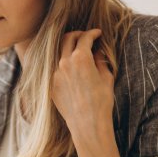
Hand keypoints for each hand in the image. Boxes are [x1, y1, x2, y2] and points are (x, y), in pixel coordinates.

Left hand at [50, 29, 113, 145]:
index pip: (85, 37)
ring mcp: (55, 74)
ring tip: (77, 51)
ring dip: (68, 48)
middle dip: (78, 35)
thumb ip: (100, 60)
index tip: (98, 33)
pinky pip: (55, 68)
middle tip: (86, 37)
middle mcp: (64, 63)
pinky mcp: (51, 85)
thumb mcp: (106, 77)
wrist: (87, 123)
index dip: (93, 33)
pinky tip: (72, 68)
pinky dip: (64, 63)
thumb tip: (97, 52)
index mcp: (80, 58)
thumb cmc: (101, 101)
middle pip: (67, 39)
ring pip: (59, 52)